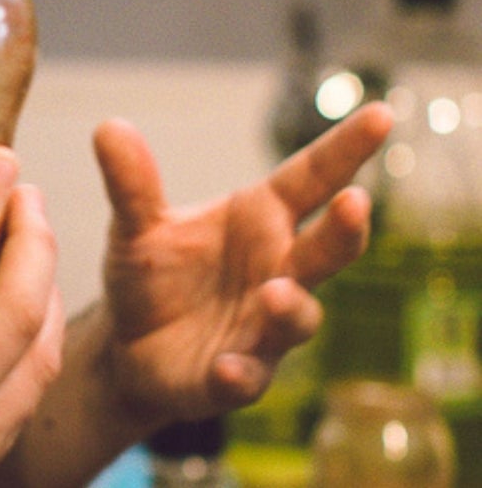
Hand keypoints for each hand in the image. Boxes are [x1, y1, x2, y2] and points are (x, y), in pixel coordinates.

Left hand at [93, 100, 390, 424]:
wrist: (127, 346)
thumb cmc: (152, 273)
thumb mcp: (135, 224)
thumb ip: (131, 183)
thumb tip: (110, 126)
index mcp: (258, 221)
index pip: (309, 179)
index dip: (344, 148)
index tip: (382, 113)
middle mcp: (275, 272)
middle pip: (324, 250)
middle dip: (344, 231)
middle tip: (355, 202)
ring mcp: (262, 330)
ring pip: (296, 318)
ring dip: (290, 307)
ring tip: (275, 292)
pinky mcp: (233, 378)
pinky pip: (246, 378)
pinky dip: (239, 373)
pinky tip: (227, 368)